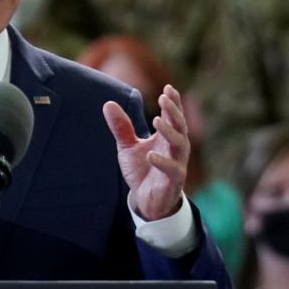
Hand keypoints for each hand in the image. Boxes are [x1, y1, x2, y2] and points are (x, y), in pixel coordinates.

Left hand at [103, 84, 189, 221]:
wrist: (146, 201)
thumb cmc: (142, 170)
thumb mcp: (127, 147)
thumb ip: (121, 127)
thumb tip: (108, 103)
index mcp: (167, 138)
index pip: (174, 116)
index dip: (173, 102)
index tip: (168, 87)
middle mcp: (176, 148)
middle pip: (180, 126)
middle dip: (173, 111)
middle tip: (163, 97)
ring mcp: (177, 164)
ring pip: (180, 145)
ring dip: (170, 132)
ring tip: (156, 120)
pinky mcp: (173, 181)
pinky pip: (172, 170)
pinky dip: (162, 162)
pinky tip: (150, 154)